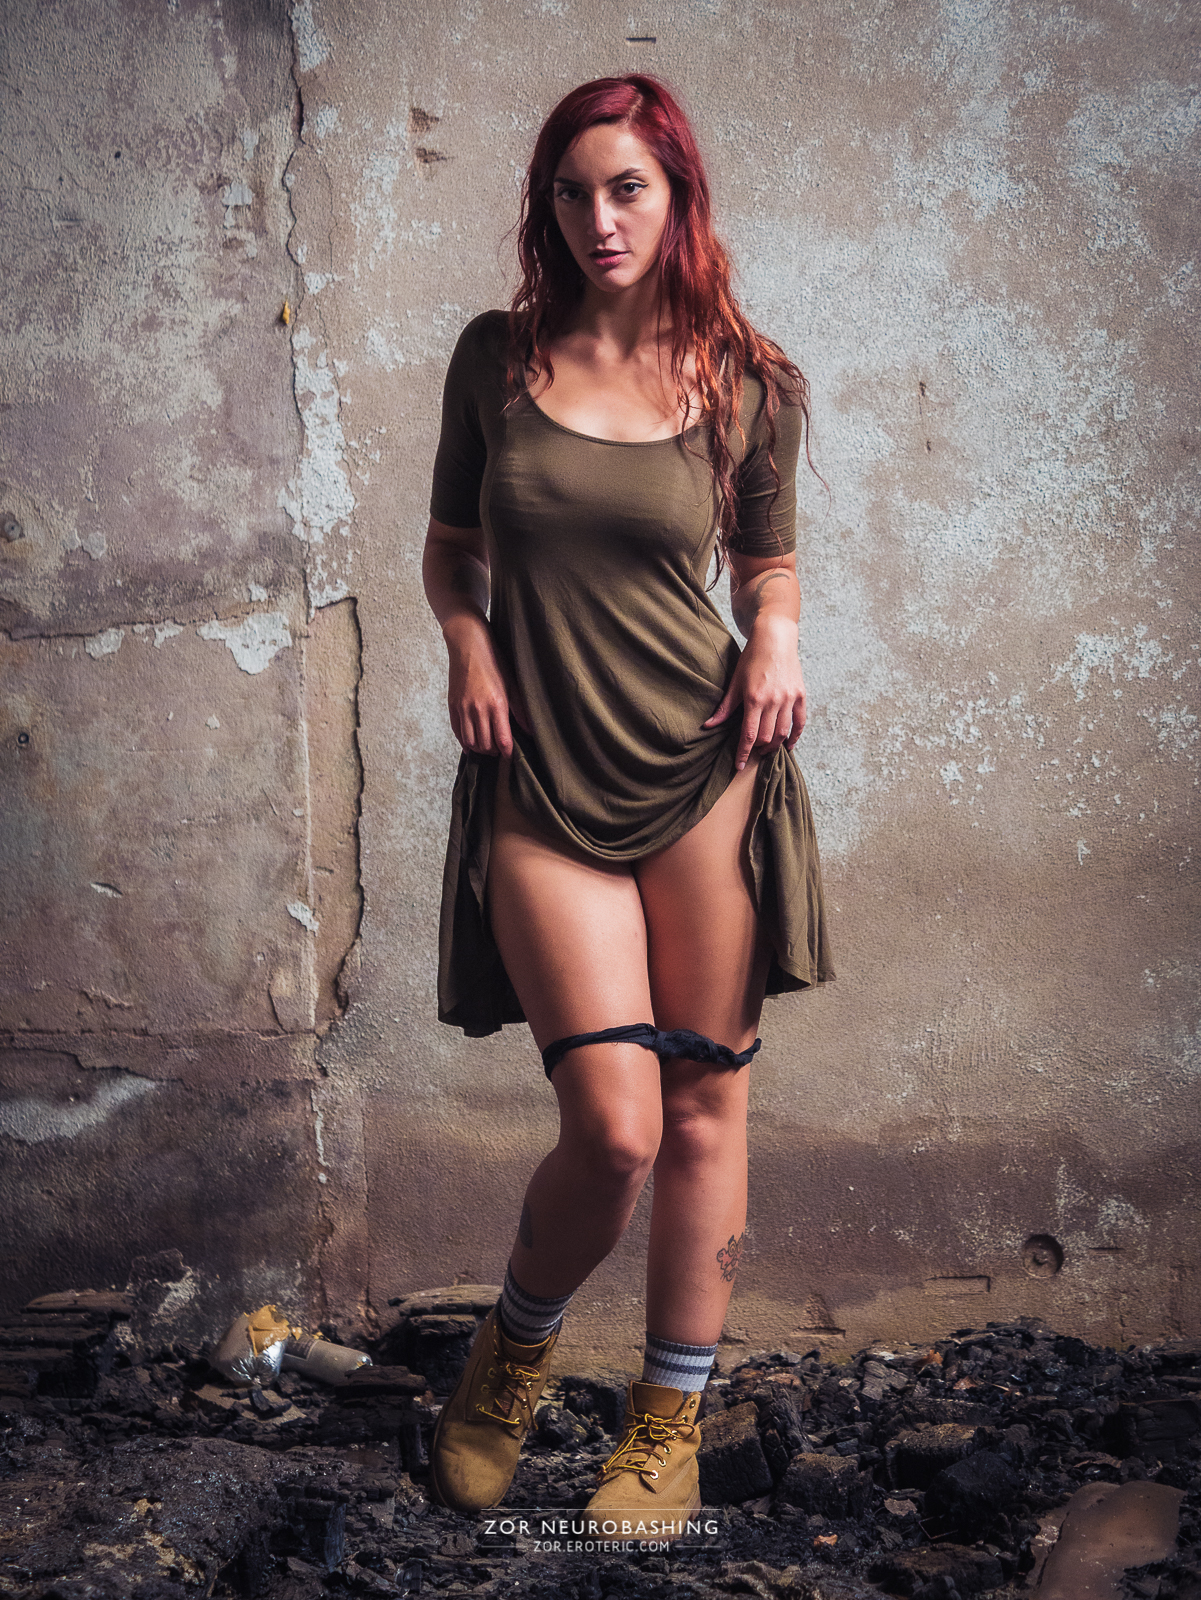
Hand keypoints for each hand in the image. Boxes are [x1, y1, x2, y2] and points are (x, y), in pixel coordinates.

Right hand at [444, 614, 528, 756]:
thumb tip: (530, 730)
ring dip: (480, 748)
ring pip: (470, 742)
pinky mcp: (452, 706)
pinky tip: (472, 743)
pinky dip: (464, 742)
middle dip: (494, 752)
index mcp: (496, 704)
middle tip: (500, 750)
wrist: (468, 644)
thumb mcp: (512, 683)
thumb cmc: (494, 660)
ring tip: (488, 746)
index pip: (502, 740)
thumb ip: (520, 709)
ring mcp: (463, 708)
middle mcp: (478, 709)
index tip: (511, 755)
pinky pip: (457, 732)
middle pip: (485, 745)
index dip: (507, 752)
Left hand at [703, 614, 806, 770]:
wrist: (774, 639)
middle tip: (753, 752)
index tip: (739, 766)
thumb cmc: (751, 659)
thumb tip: (708, 726)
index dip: (744, 753)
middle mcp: (773, 701)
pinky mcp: (800, 695)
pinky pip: (800, 722)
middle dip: (759, 749)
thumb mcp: (735, 682)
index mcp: (754, 699)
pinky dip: (794, 736)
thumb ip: (725, 707)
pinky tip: (788, 745)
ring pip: (783, 732)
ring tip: (767, 749)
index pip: (749, 735)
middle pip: (766, 737)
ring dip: (774, 745)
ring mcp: (789, 698)